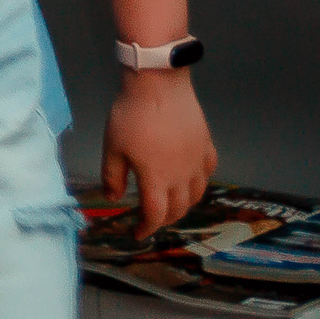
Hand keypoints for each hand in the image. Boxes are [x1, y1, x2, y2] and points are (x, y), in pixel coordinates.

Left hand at [103, 70, 217, 232]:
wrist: (158, 84)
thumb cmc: (131, 116)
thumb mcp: (113, 147)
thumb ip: (113, 176)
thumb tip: (114, 198)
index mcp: (157, 179)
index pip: (155, 215)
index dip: (146, 228)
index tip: (137, 234)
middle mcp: (182, 176)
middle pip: (178, 209)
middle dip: (164, 219)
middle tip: (151, 219)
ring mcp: (198, 162)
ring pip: (196, 195)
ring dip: (183, 205)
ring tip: (171, 204)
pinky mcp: (207, 146)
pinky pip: (207, 173)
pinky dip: (198, 183)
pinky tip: (190, 179)